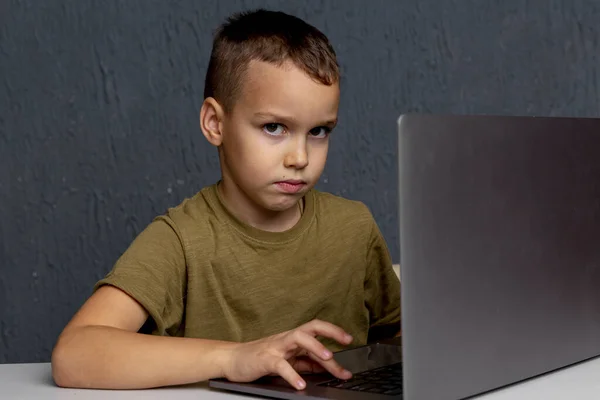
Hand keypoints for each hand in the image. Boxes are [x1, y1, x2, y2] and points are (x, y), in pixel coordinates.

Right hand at [221, 319, 353, 389]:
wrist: (233, 360)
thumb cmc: (261, 358)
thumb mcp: (288, 360)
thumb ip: (307, 363)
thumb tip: (329, 367)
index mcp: (294, 338)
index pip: (317, 330)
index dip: (334, 332)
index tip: (350, 340)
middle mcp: (287, 339)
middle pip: (311, 328)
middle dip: (331, 332)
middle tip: (346, 341)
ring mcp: (276, 347)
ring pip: (298, 338)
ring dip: (315, 346)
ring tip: (328, 358)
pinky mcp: (265, 359)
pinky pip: (280, 365)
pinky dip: (292, 375)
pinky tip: (301, 385)